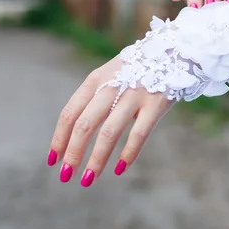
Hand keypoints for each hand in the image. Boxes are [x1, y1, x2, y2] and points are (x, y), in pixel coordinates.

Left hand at [47, 56, 173, 186]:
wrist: (175, 49)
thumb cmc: (138, 68)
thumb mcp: (111, 75)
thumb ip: (95, 98)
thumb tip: (75, 135)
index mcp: (96, 79)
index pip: (70, 113)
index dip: (59, 138)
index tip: (53, 160)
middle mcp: (113, 85)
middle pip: (85, 124)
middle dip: (73, 153)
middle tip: (65, 175)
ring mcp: (135, 94)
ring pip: (110, 132)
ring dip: (96, 159)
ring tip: (88, 179)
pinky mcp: (156, 103)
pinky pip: (139, 133)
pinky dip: (128, 154)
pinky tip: (120, 169)